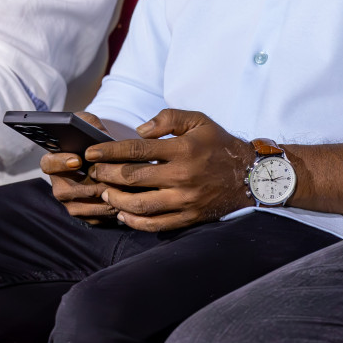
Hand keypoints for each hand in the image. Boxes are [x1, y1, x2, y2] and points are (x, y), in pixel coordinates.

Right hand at [39, 112, 139, 224]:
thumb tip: (90, 128)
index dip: (60, 163)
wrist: (112, 162)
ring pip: (84, 206)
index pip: (48, 164)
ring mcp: (70, 203)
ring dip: (103, 198)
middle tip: (109, 178)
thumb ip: (89, 123)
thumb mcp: (92, 127)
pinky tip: (125, 200)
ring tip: (122, 189)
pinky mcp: (85, 217)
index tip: (77, 160)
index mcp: (55, 162)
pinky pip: (96, 218)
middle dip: (91, 184)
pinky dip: (111, 210)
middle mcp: (59, 185)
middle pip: (68, 190)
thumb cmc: (98, 141)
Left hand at [83, 109, 255, 232]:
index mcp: (184, 149)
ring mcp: (185, 199)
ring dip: (115, 199)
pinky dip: (134, 221)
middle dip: (106, 174)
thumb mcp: (200, 121)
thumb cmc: (220, 145)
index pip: (137, 150)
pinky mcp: (188, 217)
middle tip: (94, 172)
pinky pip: (154, 223)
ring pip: (139, 204)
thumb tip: (140, 130)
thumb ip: (169, 118)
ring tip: (105, 192)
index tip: (91, 153)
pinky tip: (123, 214)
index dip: (109, 151)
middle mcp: (183, 175)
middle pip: (132, 177)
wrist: (250, 176)